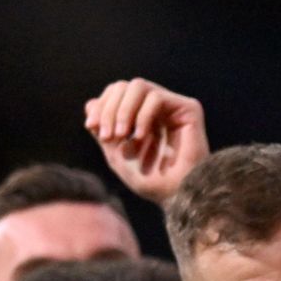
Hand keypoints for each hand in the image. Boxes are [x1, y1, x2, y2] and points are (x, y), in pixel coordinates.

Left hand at [83, 78, 208, 204]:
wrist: (175, 194)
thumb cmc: (149, 180)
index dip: (101, 106)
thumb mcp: (116, 153)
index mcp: (143, 116)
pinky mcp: (188, 109)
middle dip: (110, 109)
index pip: (116, 93)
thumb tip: (91, 102)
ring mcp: (174, 107)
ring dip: (124, 110)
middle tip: (108, 135)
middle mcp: (159, 108)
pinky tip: (141, 136)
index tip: (92, 128)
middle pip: (123, 86)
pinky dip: (142, 115)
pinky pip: (156, 97)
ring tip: (121, 134)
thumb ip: (104, 129)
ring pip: (138, 86)